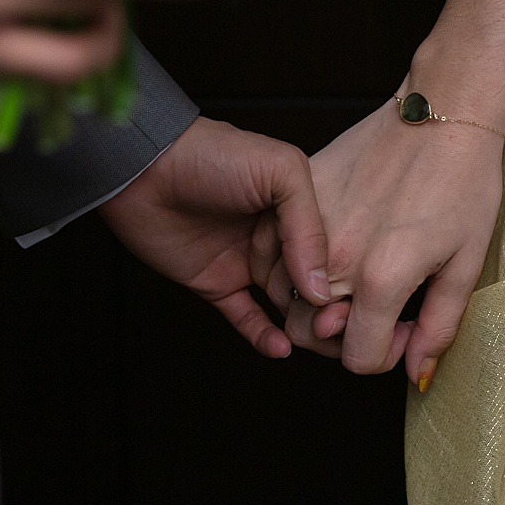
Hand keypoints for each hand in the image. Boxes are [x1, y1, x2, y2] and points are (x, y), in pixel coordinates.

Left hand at [97, 117, 331, 357]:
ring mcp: (245, 260)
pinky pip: (245, 317)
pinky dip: (263, 336)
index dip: (345, 272)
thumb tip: (320, 287)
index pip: (333, 246)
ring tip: (316, 340)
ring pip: (282, 303)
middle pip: (311, 279)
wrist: (144, 169)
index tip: (360, 298)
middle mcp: (275, 234)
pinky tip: (281, 349)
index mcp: (297, 203)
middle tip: (339, 327)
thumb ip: (309, 224)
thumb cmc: (212, 155)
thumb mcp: (279, 170)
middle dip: (327, 305)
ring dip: (300, 323)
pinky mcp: (216, 283)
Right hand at [271, 0, 504, 385]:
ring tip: (356, 281)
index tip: (404, 329)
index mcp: (380, 278)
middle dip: (346, 336)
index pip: (358, 358)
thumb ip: (437, 326)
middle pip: (314, 335)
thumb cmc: (464, 183)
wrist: (440, 113)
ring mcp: (310, 225)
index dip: (384, 355)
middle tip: (382, 309)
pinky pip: (278, 251)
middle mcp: (335, 258)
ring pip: (288, 297)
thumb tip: (416, 371)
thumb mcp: (466, 264)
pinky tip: (331, 252)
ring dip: (317, 303)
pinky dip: (295, 265)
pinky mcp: (301, 195)